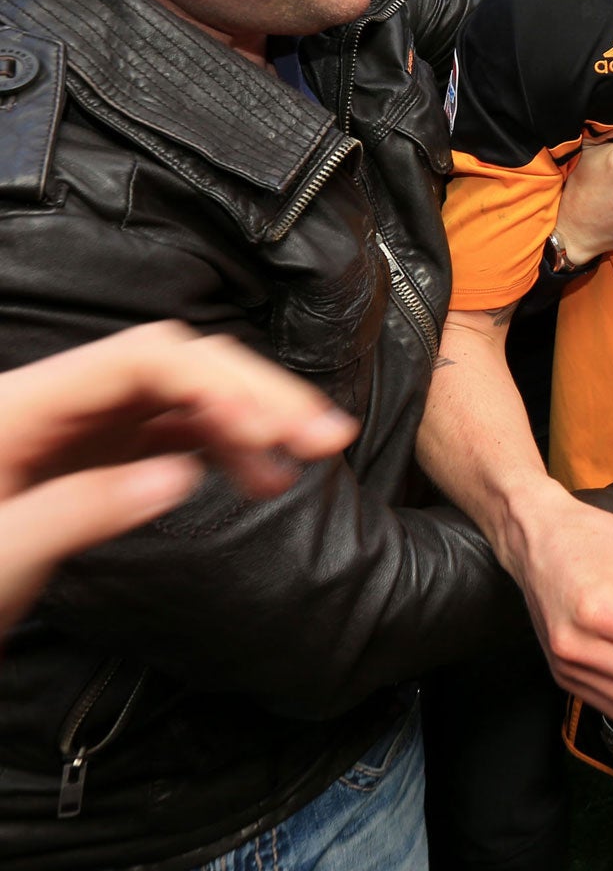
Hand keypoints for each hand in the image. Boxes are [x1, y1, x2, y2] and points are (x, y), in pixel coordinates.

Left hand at [0, 322, 358, 635]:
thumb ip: (83, 511)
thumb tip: (180, 474)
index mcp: (23, 406)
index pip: (145, 360)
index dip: (218, 383)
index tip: (269, 430)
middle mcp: (58, 403)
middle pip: (178, 366)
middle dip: (258, 393)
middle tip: (324, 435)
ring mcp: (79, 429)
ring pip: (185, 395)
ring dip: (253, 417)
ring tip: (310, 455)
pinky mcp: (94, 458)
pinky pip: (174, 431)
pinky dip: (225, 446)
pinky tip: (258, 475)